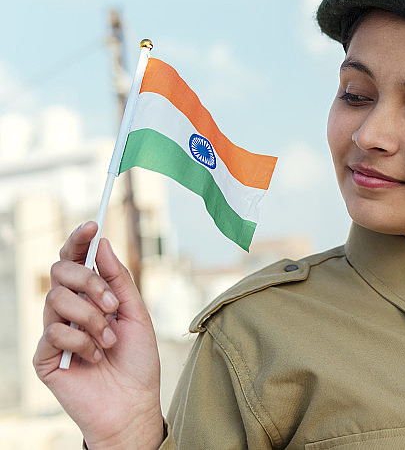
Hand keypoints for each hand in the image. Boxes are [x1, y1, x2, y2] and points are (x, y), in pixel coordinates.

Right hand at [33, 222, 163, 449]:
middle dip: (89, 282)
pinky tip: (95, 357)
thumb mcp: (137, 314)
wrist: (133, 403)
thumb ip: (119, 280)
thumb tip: (103, 243)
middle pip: (59, 272)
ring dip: (92, 319)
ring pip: (57, 300)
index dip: (78, 241)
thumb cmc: (137, 361)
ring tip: (110, 342)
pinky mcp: (44, 357)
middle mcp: (67, 310)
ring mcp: (53, 332)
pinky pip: (54, 332)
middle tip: (112, 305)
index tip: (92, 225)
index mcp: (89, 297)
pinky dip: (82, 342)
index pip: (74, 261)